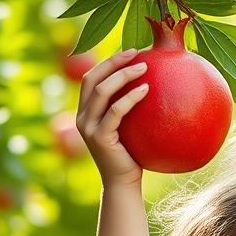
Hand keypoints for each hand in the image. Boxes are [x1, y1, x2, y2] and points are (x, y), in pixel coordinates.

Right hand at [75, 47, 149, 186]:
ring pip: (102, 91)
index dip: (108, 61)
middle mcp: (82, 117)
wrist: (123, 184)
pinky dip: (131, 98)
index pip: (91, 78)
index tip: (130, 52)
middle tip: (137, 52)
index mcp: (85, 112)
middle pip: (92, 78)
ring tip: (145, 67)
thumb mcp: (129, 127)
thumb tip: (153, 84)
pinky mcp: (100, 138)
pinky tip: (147, 89)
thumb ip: (130, 108)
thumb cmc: (131, 155)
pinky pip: (115, 112)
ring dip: (123, 74)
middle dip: (113, 61)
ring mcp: (88, 128)